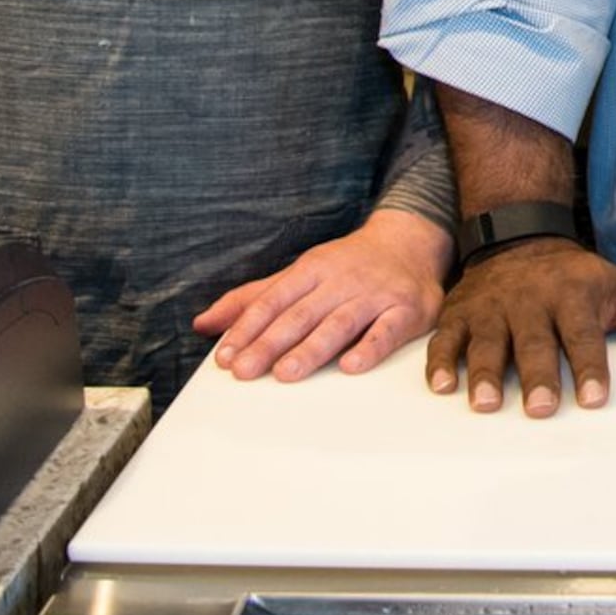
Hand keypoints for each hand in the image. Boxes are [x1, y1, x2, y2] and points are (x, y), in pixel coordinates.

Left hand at [196, 210, 450, 382]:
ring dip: (312, 348)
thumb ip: (254, 298)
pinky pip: (387, 331)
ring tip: (286, 373)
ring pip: (339, 323)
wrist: (410, 241)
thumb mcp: (300, 273)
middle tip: (245, 371)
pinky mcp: (405, 310)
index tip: (226, 357)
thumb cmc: (348, 265)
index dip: (248, 329)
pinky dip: (369, 348)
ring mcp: (374, 295)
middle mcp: (340, 281)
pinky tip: (351, 366)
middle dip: (270, 343)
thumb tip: (204, 323)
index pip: (273, 301)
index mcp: (311, 270)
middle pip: (301, 315)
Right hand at [424, 238, 615, 416]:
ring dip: (485, 374)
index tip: (593, 399)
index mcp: (573, 297)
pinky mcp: (461, 313)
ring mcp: (492, 308)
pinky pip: (446, 339)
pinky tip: (441, 387)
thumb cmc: (577, 278)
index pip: (583, 336)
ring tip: (485, 405)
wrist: (519, 237)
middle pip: (534, 343)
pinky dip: (441, 362)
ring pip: (488, 342)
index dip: (589, 368)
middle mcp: (531, 302)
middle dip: (537, 376)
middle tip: (540, 409)